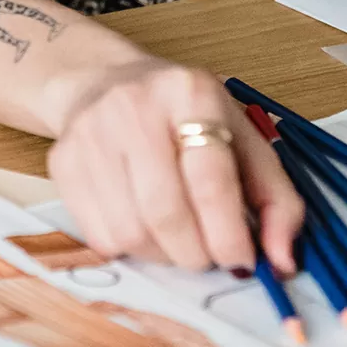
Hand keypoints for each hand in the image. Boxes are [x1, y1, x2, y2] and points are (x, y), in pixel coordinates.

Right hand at [45, 57, 303, 274]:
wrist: (107, 83)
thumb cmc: (189, 119)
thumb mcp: (245, 142)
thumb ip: (276, 201)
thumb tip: (284, 262)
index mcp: (192, 95)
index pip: (211, 179)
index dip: (230, 234)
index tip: (243, 263)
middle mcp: (136, 108)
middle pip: (166, 212)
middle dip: (198, 253)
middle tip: (212, 258)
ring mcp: (91, 135)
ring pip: (131, 232)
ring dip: (166, 256)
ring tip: (183, 243)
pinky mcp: (62, 162)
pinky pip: (100, 236)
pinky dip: (134, 251)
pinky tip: (149, 231)